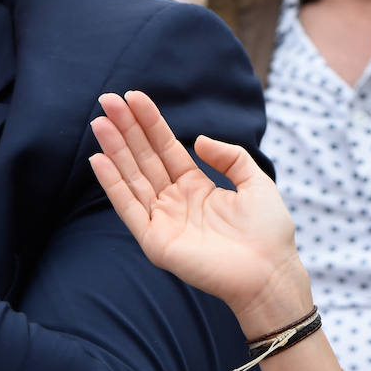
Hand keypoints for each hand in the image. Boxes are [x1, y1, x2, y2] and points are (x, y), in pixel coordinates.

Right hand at [89, 91, 311, 333]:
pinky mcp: (155, 240)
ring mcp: (163, 220)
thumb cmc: (268, 231)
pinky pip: (129, 207)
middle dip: (127, 130)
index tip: (134, 98)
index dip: (150, 124)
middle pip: (145, 159)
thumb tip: (197, 139)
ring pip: (133, 177)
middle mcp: (175, 201)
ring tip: (99, 121)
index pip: (166, 149)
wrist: (270, 271)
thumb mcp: (255, 181)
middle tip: (107, 100)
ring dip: (115, 150)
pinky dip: (114, 184)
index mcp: (198, 187)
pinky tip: (100, 159)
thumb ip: (229, 157)